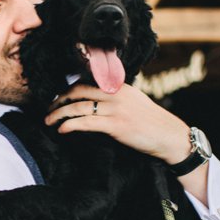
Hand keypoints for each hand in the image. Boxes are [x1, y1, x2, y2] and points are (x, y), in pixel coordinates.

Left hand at [44, 84, 192, 163]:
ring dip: (59, 114)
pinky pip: (87, 123)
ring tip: (49, 121)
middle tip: (48, 109)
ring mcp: (116, 109)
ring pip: (79, 107)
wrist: (170, 136)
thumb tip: (97, 103)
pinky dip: (71, 125)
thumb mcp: (135, 103)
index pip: (87, 82)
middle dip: (59, 100)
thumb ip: (117, 99)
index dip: (68, 89)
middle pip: (78, 91)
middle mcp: (116, 94)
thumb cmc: (153, 124)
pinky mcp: (116, 126)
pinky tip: (62, 129)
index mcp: (120, 87)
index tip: (58, 98)